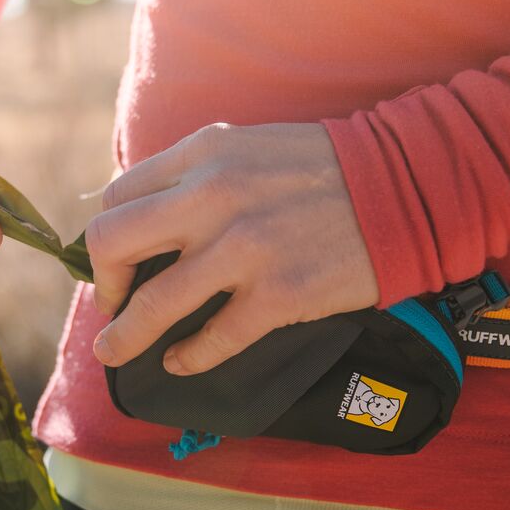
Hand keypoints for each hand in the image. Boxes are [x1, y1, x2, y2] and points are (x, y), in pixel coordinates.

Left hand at [85, 121, 378, 374]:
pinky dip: (187, 358)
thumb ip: (198, 173)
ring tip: (114, 353)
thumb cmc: (327, 168)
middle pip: (113, 243)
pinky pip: (213, 338)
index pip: (118, 197)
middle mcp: (212, 197)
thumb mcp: (249, 146)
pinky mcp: (278, 295)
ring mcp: (243, 249)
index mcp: (202, 155)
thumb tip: (150, 217)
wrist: (406, 187)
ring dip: (123, 337)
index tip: (116, 263)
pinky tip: (181, 363)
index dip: (107, 237)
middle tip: (112, 304)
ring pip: (152, 304)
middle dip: (103, 281)